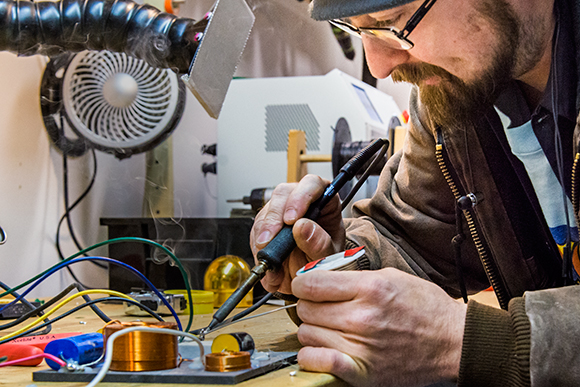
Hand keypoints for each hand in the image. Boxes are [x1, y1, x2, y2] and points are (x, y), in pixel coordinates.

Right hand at [250, 174, 344, 293]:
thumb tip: (302, 227)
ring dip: (264, 234)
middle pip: (283, 195)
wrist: (312, 274)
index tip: (291, 219)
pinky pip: (257, 229)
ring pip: (266, 211)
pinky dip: (258, 245)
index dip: (300, 198)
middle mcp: (301, 200)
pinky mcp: (266, 224)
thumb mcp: (329, 255)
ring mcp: (281, 211)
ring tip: (270, 255)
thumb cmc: (325, 257)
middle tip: (271, 239)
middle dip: (274, 218)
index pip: (312, 184)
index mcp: (324, 200)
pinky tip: (267, 258)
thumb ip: (319, 243)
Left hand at [293, 268, 466, 386]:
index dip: (302, 282)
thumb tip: (322, 277)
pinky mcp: (363, 372)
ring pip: (307, 334)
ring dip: (312, 329)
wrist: (453, 343)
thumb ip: (355, 276)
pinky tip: (321, 349)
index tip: (306, 285)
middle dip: (308, 304)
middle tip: (320, 306)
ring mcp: (362, 347)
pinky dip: (312, 356)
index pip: (311, 283)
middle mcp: (362, 317)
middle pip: (306, 309)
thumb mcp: (392, 276)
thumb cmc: (426, 308)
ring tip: (327, 326)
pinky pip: (318, 362)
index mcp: (370, 289)